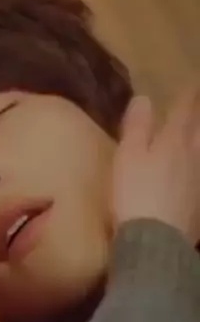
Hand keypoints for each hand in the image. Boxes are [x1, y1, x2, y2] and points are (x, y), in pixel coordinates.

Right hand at [113, 85, 199, 244]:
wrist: (156, 240)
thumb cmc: (136, 195)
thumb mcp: (128, 157)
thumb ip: (138, 127)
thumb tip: (145, 98)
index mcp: (175, 141)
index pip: (185, 110)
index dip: (188, 95)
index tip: (193, 81)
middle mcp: (195, 156)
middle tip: (199, 105)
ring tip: (198, 138)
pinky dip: (199, 172)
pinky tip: (196, 177)